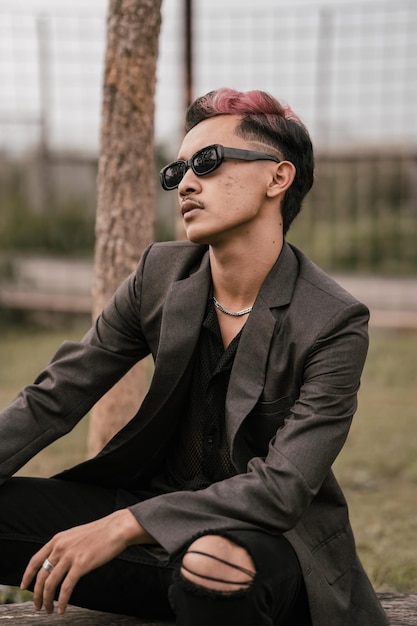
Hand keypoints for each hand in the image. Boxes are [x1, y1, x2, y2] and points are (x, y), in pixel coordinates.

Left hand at [20, 509, 153, 614]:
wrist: (115, 529)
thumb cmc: (99, 533)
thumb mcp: (74, 535)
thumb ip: (64, 546)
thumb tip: (56, 561)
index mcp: (57, 540)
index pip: (35, 560)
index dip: (27, 575)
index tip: (24, 587)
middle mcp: (60, 547)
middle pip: (41, 576)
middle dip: (37, 594)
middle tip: (38, 605)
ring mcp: (70, 556)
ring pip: (51, 584)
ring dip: (47, 600)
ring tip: (49, 610)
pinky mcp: (81, 565)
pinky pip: (67, 588)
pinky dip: (63, 601)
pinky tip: (63, 609)